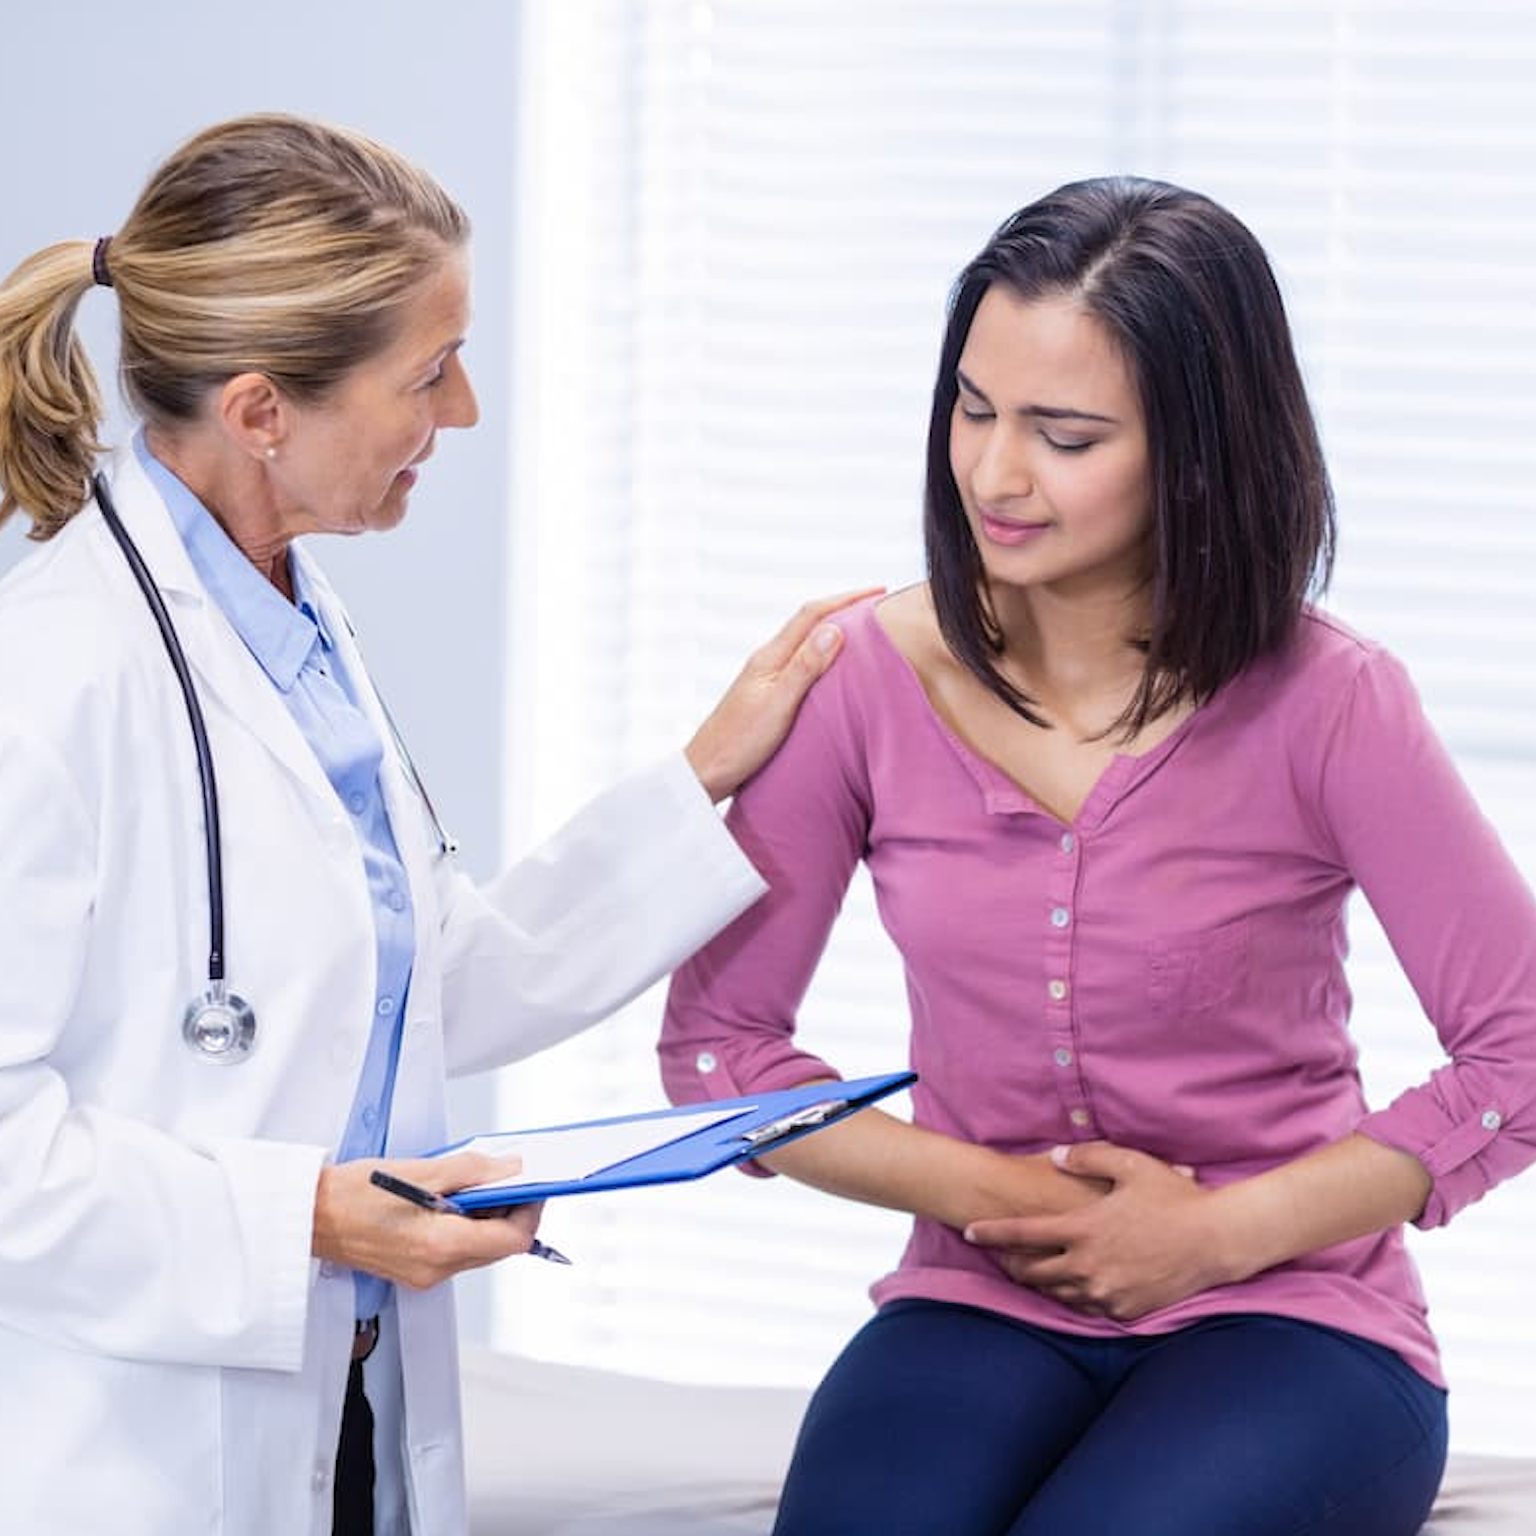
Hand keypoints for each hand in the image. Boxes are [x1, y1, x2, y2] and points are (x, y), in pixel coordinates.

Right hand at [312, 1152, 543, 1289]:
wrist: (307, 1217)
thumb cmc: (351, 1194)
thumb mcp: (420, 1170)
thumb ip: (472, 1171)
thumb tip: (510, 1170)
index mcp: (440, 1246)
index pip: (512, 1240)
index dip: (531, 1210)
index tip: (534, 1185)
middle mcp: (435, 1269)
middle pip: (498, 1247)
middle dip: (511, 1211)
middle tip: (509, 1178)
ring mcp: (423, 1275)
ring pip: (478, 1250)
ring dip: (487, 1218)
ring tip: (476, 1184)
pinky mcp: (413, 1271)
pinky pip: (455, 1251)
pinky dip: (464, 1226)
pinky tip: (452, 1200)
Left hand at [684, 589, 881, 801]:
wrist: (705, 771)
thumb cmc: (738, 744)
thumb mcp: (778, 706)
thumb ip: (805, 667)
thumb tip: (834, 628)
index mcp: (770, 657)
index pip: (812, 615)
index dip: (847, 599)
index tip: (878, 592)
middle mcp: (766, 660)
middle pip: (808, 622)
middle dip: (843, 607)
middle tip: (876, 604)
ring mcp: (764, 676)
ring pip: (803, 641)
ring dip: (832, 628)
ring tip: (860, 629)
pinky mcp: (765, 694)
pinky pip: (799, 661)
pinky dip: (820, 653)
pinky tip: (829, 666)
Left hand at [963, 1142, 1217, 1321]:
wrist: (1217, 1241)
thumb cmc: (1174, 1197)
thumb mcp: (1130, 1164)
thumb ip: (1087, 1158)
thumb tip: (1055, 1157)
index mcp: (1084, 1228)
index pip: (1022, 1233)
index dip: (991, 1233)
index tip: (970, 1230)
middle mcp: (1089, 1266)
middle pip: (1033, 1272)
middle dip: (1011, 1264)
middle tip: (999, 1257)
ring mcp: (1108, 1292)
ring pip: (1058, 1293)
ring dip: (1041, 1283)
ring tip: (1029, 1273)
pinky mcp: (1126, 1310)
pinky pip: (1088, 1307)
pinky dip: (1074, 1297)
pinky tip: (1070, 1287)